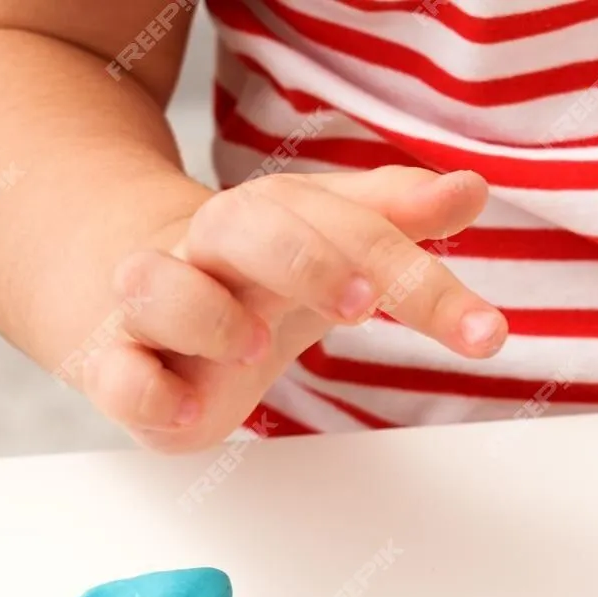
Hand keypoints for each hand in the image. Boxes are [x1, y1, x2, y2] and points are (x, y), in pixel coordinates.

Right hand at [73, 167, 503, 450]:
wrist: (122, 286)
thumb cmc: (245, 271)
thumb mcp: (326, 240)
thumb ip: (395, 219)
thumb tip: (471, 187)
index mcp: (273, 218)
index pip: (349, 227)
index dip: (417, 275)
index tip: (483, 330)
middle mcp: (209, 250)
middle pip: (245, 228)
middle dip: (306, 259)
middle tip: (360, 300)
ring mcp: (156, 306)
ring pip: (158, 286)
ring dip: (208, 314)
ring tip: (256, 346)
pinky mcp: (116, 366)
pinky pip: (114, 374)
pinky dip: (140, 389)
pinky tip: (183, 408)